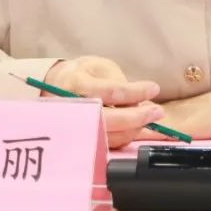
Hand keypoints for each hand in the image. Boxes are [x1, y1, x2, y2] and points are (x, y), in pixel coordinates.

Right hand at [45, 56, 162, 148]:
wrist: (52, 88)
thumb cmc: (80, 75)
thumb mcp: (98, 67)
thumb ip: (117, 82)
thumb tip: (138, 102)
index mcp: (75, 83)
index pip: (110, 91)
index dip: (134, 92)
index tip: (153, 88)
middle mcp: (73, 107)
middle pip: (108, 119)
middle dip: (136, 117)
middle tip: (158, 111)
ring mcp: (74, 127)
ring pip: (108, 135)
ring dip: (135, 130)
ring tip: (153, 120)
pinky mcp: (81, 140)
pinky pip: (107, 144)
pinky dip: (127, 137)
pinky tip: (141, 130)